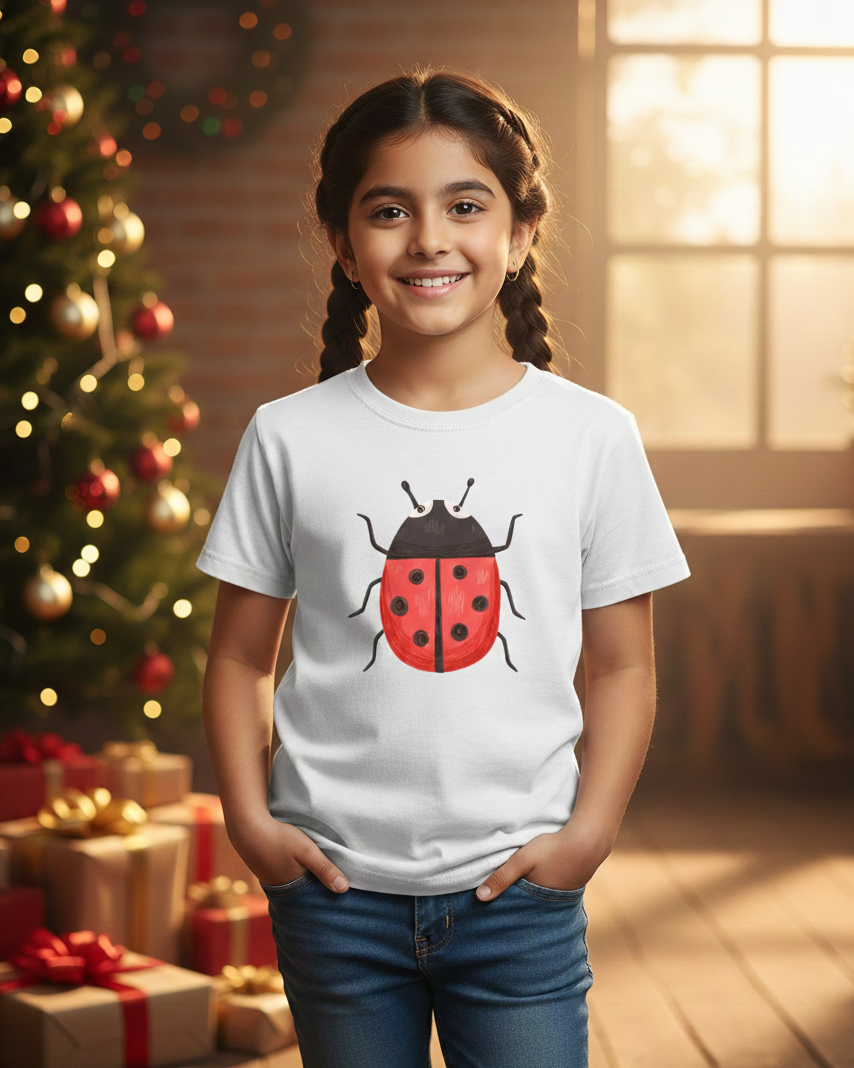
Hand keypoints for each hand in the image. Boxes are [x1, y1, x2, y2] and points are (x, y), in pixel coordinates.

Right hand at [229, 815, 349, 893]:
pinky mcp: (266, 870)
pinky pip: (285, 876)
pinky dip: (293, 873)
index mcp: (293, 890)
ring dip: (305, 879)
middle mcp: (281, 890)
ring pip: (295, 884)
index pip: (315, 899)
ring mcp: (272, 881)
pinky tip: (298, 865)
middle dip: (316, 889)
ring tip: (317, 873)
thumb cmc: (279, 839)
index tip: (341, 893)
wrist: (247, 828)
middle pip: (305, 893)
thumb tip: (344, 890)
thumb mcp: (307, 851)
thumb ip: (325, 869)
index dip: (326, 895)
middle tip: (332, 883)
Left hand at [475, 823, 610, 901]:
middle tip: (498, 911)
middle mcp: (550, 905)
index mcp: (537, 902)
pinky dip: (541, 891)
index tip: (489, 915)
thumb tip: (479, 898)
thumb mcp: (523, 860)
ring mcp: (562, 897)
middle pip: (526, 910)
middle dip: (514, 910)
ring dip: (528, 899)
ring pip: (538, 902)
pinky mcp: (568, 887)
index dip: (503, 913)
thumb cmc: (553, 849)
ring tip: (516, 897)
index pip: (515, 914)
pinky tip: (537, 884)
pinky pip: (549, 893)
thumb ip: (502, 877)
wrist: (588, 840)